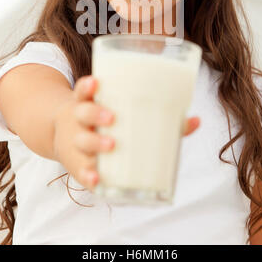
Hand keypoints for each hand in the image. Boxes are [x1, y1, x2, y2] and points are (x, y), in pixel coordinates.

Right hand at [52, 76, 199, 190]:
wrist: (66, 136)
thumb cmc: (107, 121)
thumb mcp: (120, 112)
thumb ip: (158, 116)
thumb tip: (196, 120)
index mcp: (90, 102)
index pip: (84, 90)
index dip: (88, 86)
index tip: (97, 82)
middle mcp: (80, 120)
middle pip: (82, 113)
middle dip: (95, 114)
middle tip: (112, 117)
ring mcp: (76, 142)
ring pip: (81, 140)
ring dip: (95, 143)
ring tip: (112, 145)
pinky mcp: (77, 164)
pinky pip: (80, 171)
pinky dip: (87, 176)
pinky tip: (97, 179)